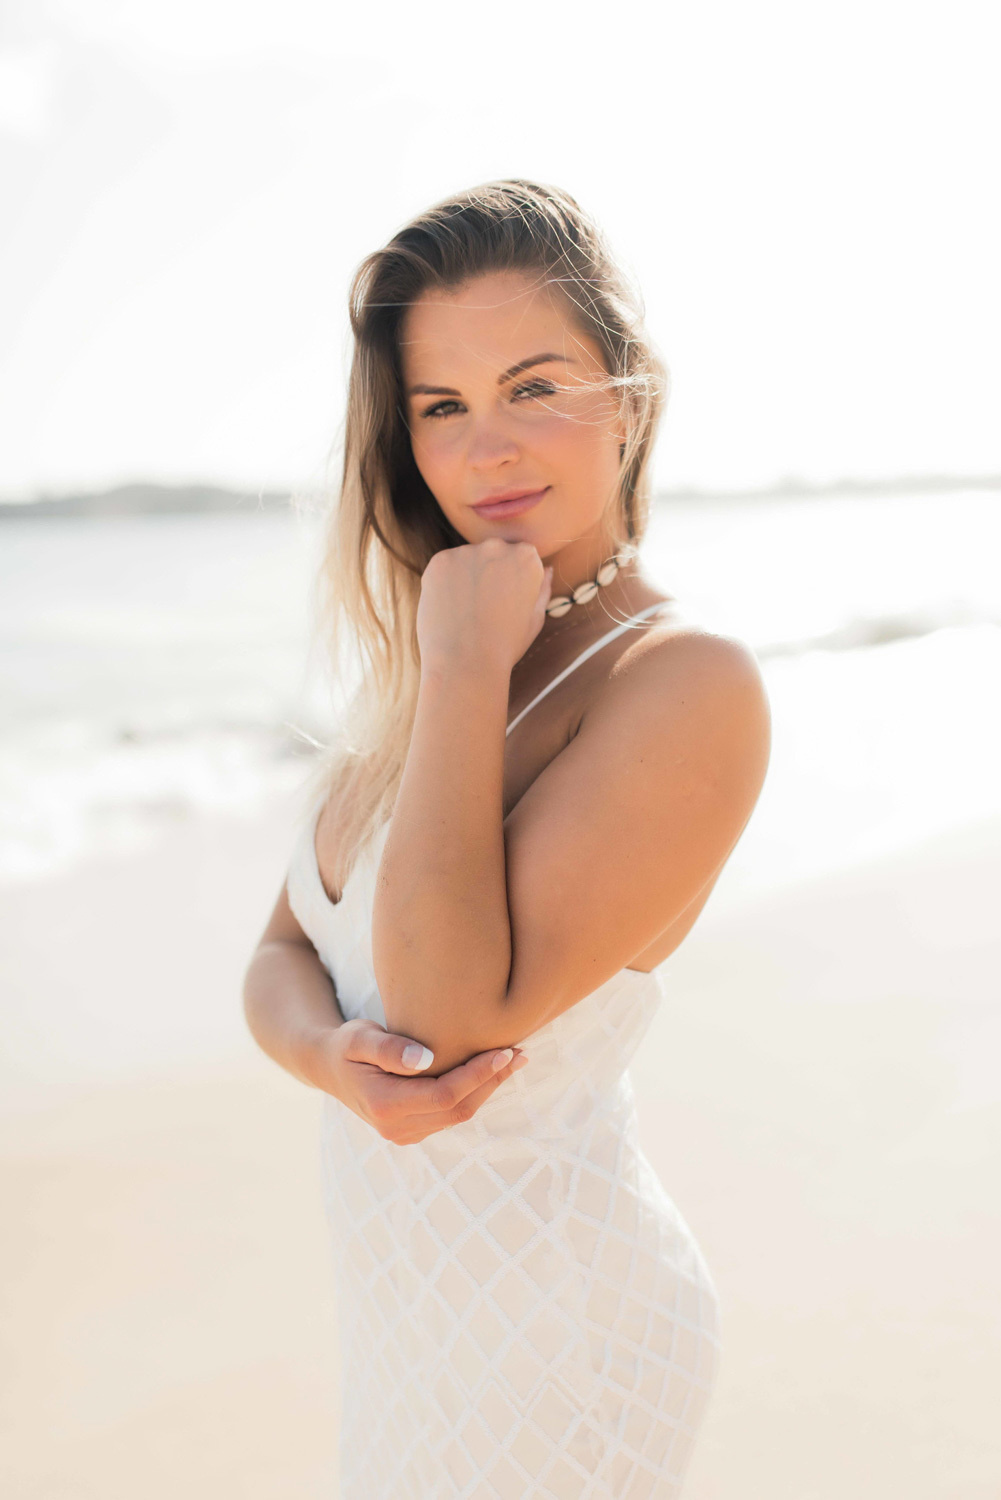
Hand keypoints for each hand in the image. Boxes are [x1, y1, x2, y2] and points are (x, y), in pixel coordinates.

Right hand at [311, 1018, 529, 1144]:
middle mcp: (395, 1128)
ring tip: (514, 1058)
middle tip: (520, 1051)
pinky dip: (474, 1093)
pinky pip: (451, 1115)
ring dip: (489, 1088)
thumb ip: (389, 1048)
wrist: (328, 1067)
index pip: (445, 1095)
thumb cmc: (346, 1045)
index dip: (478, 1074)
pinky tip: (491, 1071)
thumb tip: (426, 1059)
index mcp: (384, 1106)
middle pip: (459, 1109)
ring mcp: (404, 1134)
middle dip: (493, 1081)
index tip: (504, 1049)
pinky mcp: (412, 1131)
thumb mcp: (359, 1038)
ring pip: (459, 1115)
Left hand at [417, 538, 553, 674]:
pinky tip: (449, 609)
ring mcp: (466, 552)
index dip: (510, 581)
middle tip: (483, 610)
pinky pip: (443, 568)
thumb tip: (548, 569)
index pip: (519, 557)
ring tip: (465, 613)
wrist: (466, 663)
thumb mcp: (534, 618)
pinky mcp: (440, 561)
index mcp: (527, 557)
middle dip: (488, 574)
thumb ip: (543, 589)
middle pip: (492, 554)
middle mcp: (498, 546)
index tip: (505, 603)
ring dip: (465, 578)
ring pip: (466, 561)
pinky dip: (444, 584)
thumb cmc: (505, 646)